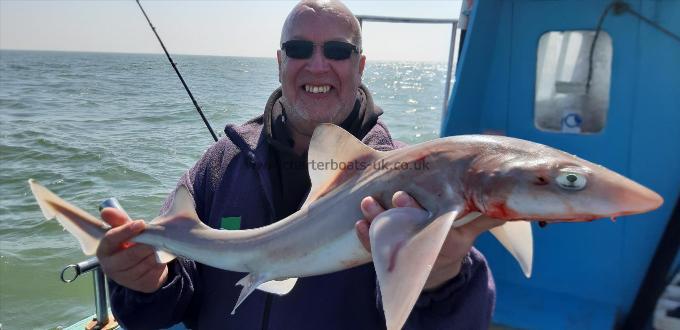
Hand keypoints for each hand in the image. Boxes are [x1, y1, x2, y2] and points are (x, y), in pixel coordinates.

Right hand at [96, 208, 167, 292]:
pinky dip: (161, 262)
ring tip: (159, 245)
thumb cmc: (130, 246)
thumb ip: (118, 221)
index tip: (141, 223)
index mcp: (104, 251)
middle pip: (130, 255)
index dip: (126, 231)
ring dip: (155, 253)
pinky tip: (161, 256)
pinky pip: (155, 271)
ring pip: (144, 263)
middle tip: (156, 237)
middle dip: (145, 245)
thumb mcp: (124, 232)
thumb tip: (106, 211)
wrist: (141, 268)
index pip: (111, 239)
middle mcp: (111, 267)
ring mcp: (126, 278)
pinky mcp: (142, 284)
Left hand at [355, 191, 503, 289]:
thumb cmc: (452, 243)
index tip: (400, 196)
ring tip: (366, 203)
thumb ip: (484, 218)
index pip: (425, 226)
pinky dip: (365, 238)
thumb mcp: (469, 233)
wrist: (435, 271)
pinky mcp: (387, 256)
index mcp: (442, 241)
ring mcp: (403, 252)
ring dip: (374, 221)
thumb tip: (512, 201)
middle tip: (377, 198)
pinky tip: (358, 224)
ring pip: (386, 238)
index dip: (412, 212)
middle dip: (390, 214)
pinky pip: (374, 250)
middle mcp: (421, 247)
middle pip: (403, 230)